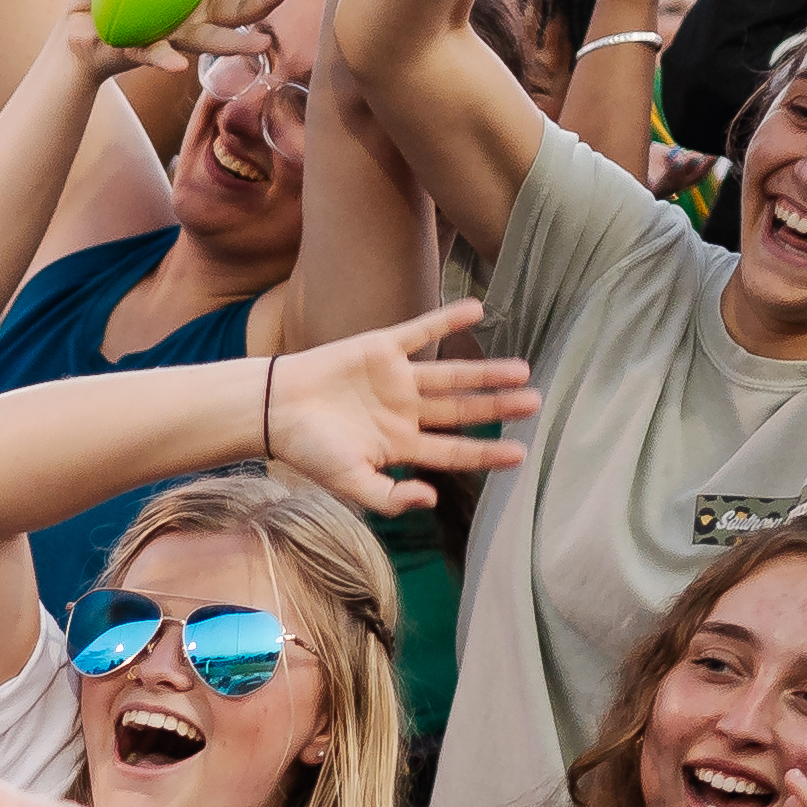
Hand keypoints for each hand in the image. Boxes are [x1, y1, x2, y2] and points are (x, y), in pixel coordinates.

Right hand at [264, 299, 540, 515]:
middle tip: (534, 403)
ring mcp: (396, 380)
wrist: (272, 408)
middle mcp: (405, 412)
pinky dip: (447, 320)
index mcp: (399, 445)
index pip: (453, 450)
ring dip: (485, 371)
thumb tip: (431, 497)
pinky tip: (478, 309)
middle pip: (461, 410)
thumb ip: (387, 497)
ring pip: (451, 375)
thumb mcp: (347, 482)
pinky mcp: (382, 349)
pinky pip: (422, 331)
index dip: (486, 454)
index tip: (520, 454)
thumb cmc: (306, 449)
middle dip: (496, 408)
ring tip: (521, 370)